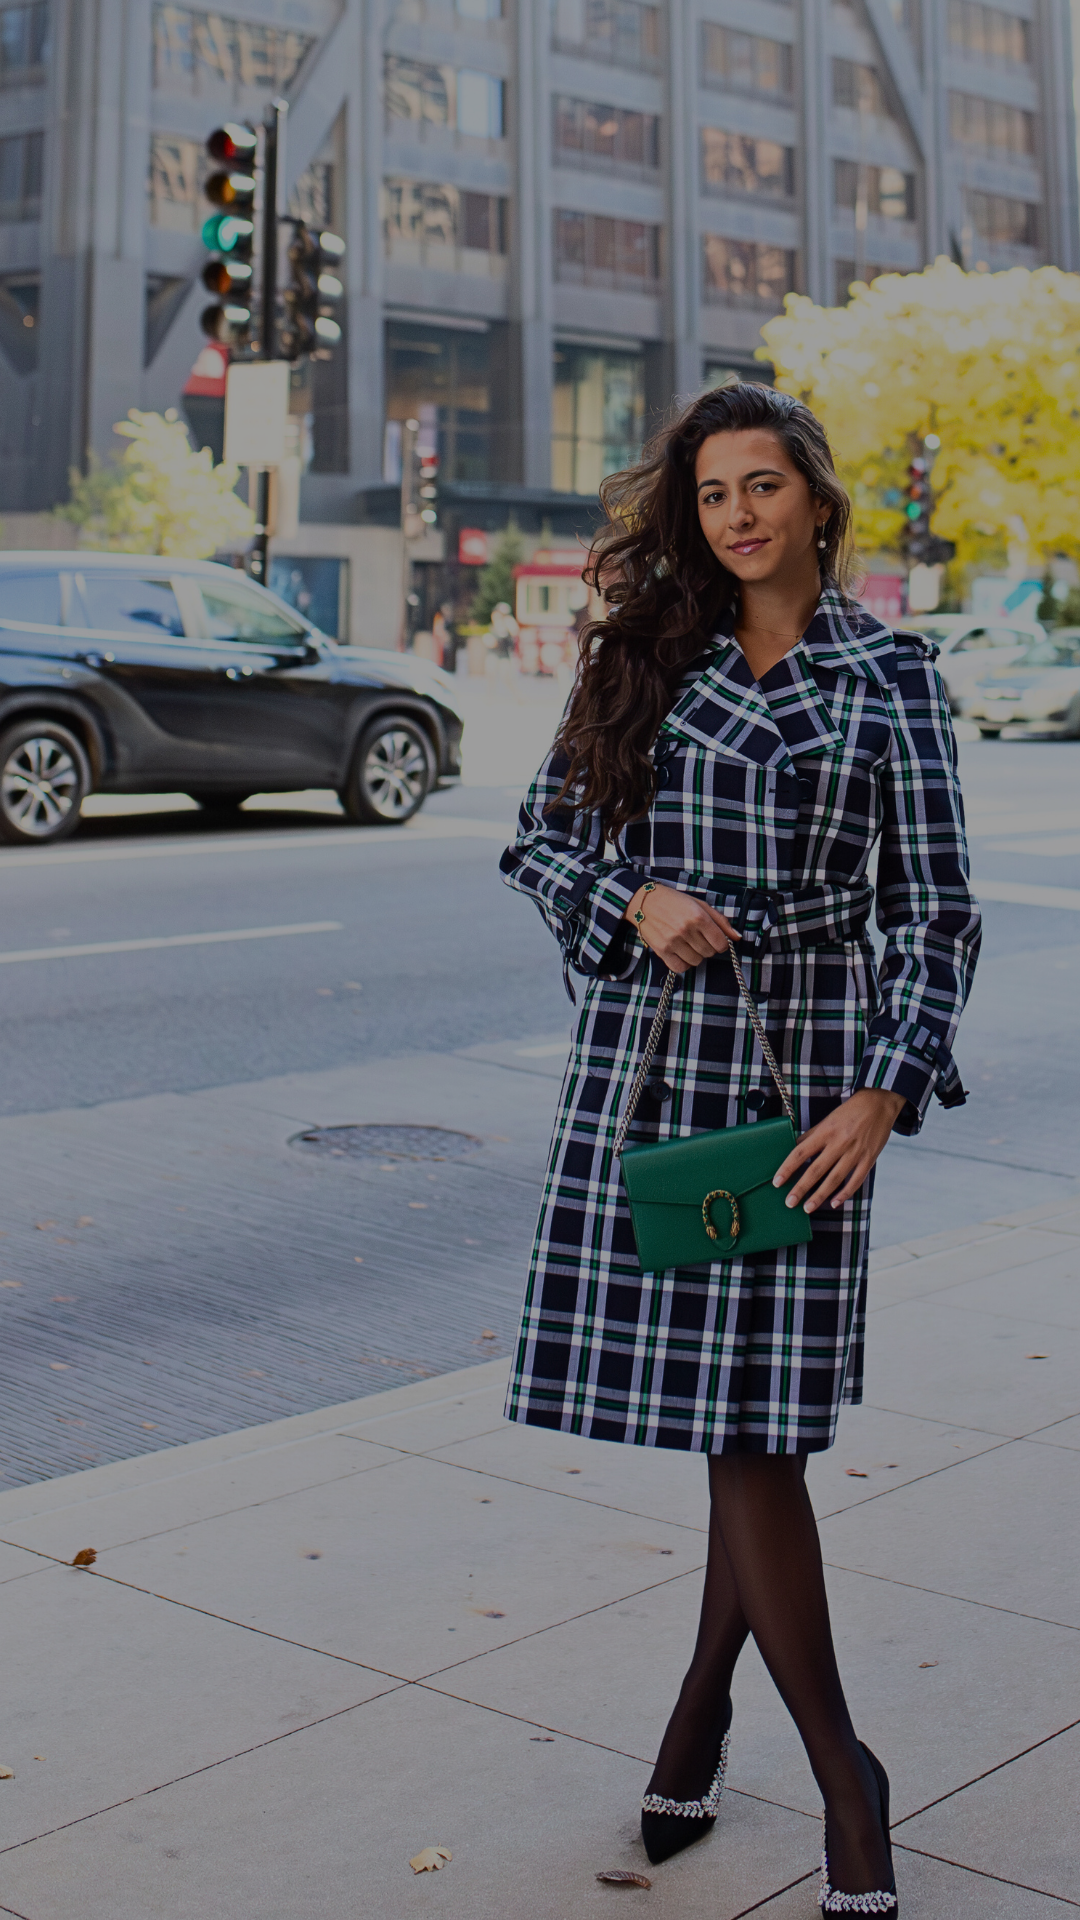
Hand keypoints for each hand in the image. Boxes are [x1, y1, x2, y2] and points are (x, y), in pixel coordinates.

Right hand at [624, 882, 739, 972]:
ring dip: (696, 955)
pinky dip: (684, 963)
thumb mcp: (700, 905)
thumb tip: (737, 937)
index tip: (715, 939)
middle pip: (709, 953)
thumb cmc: (675, 901)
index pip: (721, 944)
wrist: (645, 901)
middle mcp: (686, 930)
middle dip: (708, 947)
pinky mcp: (662, 951)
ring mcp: (673, 942)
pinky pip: (681, 967)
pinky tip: (681, 952)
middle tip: (698, 938)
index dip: (721, 943)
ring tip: (688, 943)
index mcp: (698, 917)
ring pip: (696, 961)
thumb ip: (720, 921)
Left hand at [773, 1087, 906, 1213]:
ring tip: (807, 1208)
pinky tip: (834, 1203)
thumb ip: (812, 1135)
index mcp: (826, 1131)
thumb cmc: (850, 1111)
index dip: (787, 1168)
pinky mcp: (869, 1159)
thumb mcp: (828, 1119)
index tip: (777, 1182)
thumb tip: (795, 1148)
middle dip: (801, 1188)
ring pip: (835, 1178)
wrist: (879, 1104)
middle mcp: (839, 1143)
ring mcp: (855, 1152)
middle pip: (816, 1170)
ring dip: (820, 1195)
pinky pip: (856, 1180)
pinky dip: (844, 1193)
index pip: (801, 1152)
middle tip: (789, 1202)